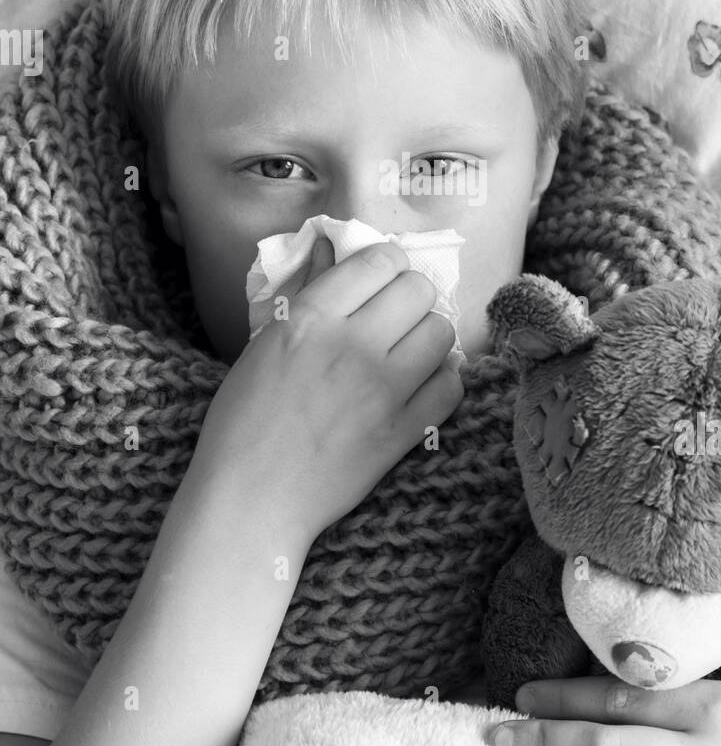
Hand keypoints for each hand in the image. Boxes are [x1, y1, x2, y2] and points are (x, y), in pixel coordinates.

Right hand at [193, 239, 463, 545]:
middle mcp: (353, 346)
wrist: (250, 500)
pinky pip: (451, 386)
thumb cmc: (243, 419)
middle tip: (395, 316)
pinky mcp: (404, 432)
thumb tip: (332, 244)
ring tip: (408, 352)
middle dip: (411, 296)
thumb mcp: (264, 342)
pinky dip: (441, 382)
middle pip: (420, 290)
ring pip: (442, 333)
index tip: (380, 280)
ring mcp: (384, 391)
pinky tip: (418, 386)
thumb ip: (307, 290)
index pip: (380, 261)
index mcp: (311, 318)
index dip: (387, 263)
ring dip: (428, 337)